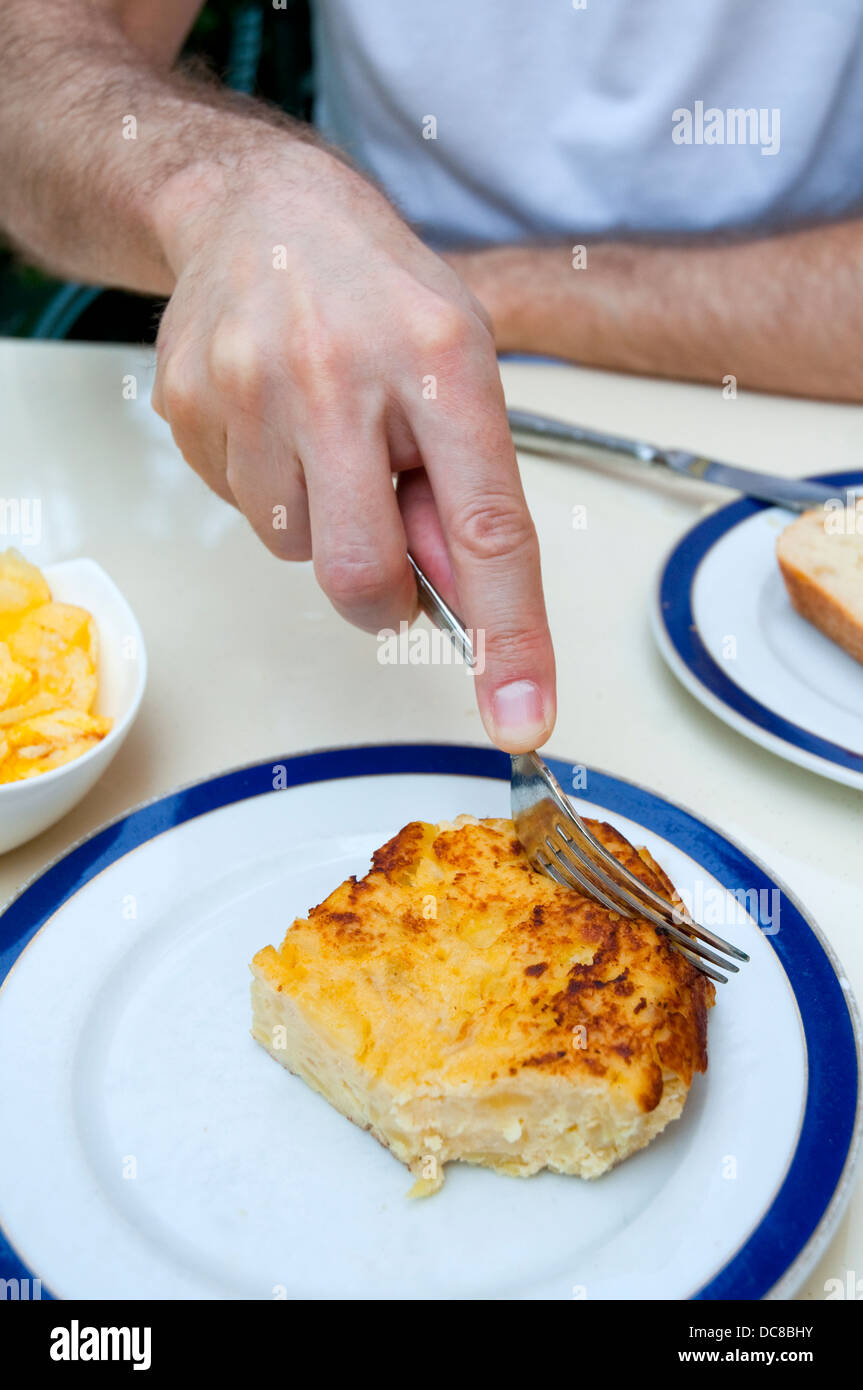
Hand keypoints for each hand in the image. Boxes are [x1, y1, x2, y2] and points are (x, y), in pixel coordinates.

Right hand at [151, 141, 555, 750]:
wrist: (257, 208)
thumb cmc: (380, 295)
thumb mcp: (460, 366)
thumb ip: (468, 486)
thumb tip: (468, 604)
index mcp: (439, 359)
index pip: (486, 528)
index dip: (509, 636)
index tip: (523, 718)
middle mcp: (339, 375)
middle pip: (361, 575)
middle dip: (382, 596)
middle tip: (386, 541)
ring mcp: (251, 390)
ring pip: (296, 549)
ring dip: (325, 523)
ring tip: (327, 436)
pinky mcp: (189, 408)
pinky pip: (244, 512)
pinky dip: (274, 491)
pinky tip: (280, 424)